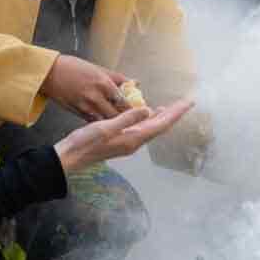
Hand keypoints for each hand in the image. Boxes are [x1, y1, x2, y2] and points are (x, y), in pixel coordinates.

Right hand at [41, 54, 131, 120]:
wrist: (49, 74)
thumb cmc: (73, 67)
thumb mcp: (98, 68)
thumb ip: (118, 78)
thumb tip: (135, 83)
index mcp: (103, 83)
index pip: (124, 101)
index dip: (135, 109)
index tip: (143, 113)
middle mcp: (96, 97)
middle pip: (117, 114)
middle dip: (128, 119)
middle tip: (137, 122)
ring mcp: (86, 106)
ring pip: (107, 121)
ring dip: (116, 123)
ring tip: (125, 124)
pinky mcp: (78, 112)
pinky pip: (95, 121)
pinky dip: (103, 123)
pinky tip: (109, 124)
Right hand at [55, 99, 195, 173]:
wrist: (70, 158)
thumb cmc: (85, 142)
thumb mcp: (105, 127)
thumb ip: (127, 119)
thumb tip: (148, 110)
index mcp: (133, 138)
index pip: (161, 124)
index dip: (176, 112)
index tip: (189, 102)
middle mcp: (134, 142)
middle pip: (160, 127)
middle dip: (174, 114)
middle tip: (186, 102)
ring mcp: (128, 143)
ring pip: (152, 128)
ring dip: (163, 117)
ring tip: (171, 107)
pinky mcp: (121, 141)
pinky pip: (142, 129)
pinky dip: (149, 120)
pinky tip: (147, 114)